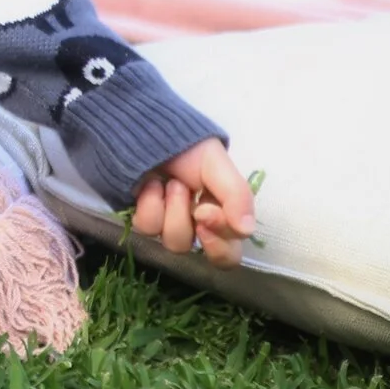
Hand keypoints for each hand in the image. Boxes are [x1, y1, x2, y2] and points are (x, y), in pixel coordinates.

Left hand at [132, 138, 256, 267]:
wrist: (143, 130)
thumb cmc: (186, 146)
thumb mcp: (217, 163)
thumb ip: (236, 195)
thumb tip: (246, 230)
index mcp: (224, 214)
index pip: (232, 249)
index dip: (223, 239)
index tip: (207, 211)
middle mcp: (200, 225)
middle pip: (211, 258)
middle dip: (206, 238)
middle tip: (196, 210)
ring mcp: (170, 224)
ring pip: (177, 244)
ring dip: (175, 209)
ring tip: (170, 182)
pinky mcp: (143, 219)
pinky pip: (148, 228)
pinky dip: (150, 203)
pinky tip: (150, 184)